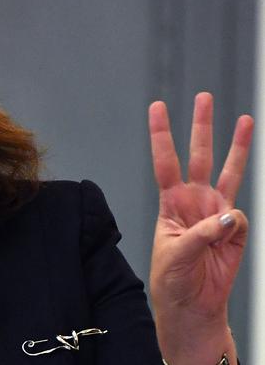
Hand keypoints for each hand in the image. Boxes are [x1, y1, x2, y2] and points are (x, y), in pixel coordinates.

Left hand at [148, 92, 252, 364]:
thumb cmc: (172, 278)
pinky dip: (234, 227)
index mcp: (171, 202)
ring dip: (237, 147)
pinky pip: (240, 219)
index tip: (157, 107)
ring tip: (245, 119)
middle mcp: (194, 200)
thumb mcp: (176, 254)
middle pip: (199, 156)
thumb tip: (230, 215)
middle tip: (204, 97)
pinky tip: (224, 240)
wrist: (192, 306)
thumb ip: (202, 233)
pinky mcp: (236, 230)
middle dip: (201, 127)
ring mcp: (216, 212)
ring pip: (229, 172)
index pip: (165, 161)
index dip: (161, 135)